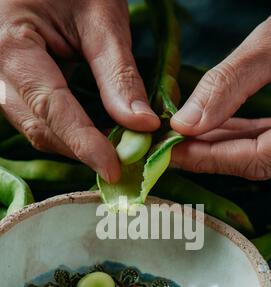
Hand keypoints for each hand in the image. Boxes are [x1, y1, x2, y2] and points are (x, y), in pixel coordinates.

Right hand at [0, 0, 159, 181]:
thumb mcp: (102, 18)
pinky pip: (38, 119)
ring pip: (37, 128)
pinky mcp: (14, 86)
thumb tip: (141, 125)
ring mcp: (1, 81)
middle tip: (123, 163)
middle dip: (81, 149)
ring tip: (114, 150)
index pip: (51, 108)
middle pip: (39, 127)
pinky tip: (96, 135)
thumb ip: (119, 74)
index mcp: (12, 45)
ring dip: (75, 145)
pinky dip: (68, 132)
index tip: (113, 169)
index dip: (83, 143)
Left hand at [171, 0, 270, 179]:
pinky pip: (267, 139)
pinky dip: (238, 132)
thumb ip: (230, 83)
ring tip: (182, 131)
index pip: (257, 159)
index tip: (171, 150)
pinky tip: (211, 123)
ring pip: (259, 152)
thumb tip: (184, 123)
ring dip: (219, 142)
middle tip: (168, 142)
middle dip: (208, 152)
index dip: (210, 158)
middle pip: (254, 160)